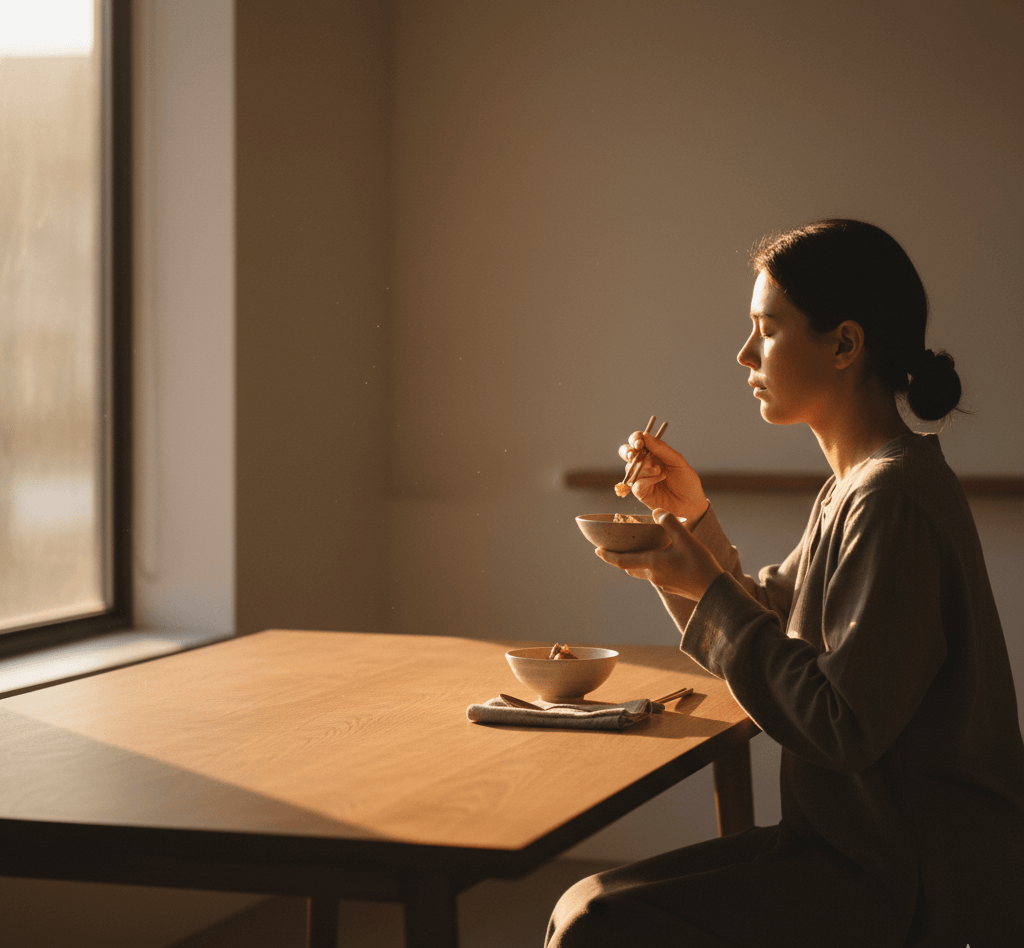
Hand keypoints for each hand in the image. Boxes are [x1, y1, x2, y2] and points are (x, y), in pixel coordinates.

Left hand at [596, 508, 723, 600]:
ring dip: (635, 562)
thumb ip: (669, 522)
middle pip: (630, 566)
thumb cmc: (700, 564)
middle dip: (619, 558)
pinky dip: (651, 566)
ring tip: (636, 551)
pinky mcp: (672, 587)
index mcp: (652, 562)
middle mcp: (653, 575)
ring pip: (643, 571)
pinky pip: (655, 575)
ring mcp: (662, 583)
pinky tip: (661, 559)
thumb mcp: (686, 538)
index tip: (596, 551)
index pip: (621, 560)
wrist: (715, 591)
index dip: (607, 556)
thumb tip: (655, 511)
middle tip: (612, 549)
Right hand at [619, 432, 708, 522]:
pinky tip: (659, 480)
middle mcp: (644, 464)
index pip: (638, 441)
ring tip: (659, 472)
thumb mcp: (677, 461)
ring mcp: (641, 478)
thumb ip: (662, 449)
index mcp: (653, 453)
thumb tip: (645, 435)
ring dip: (644, 468)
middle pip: (626, 452)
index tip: (639, 441)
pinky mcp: (640, 493)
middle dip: (628, 451)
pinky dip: (647, 480)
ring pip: (630, 468)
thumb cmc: (687, 482)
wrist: (691, 504)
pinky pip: (636, 483)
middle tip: (635, 454)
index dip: (635, 439)